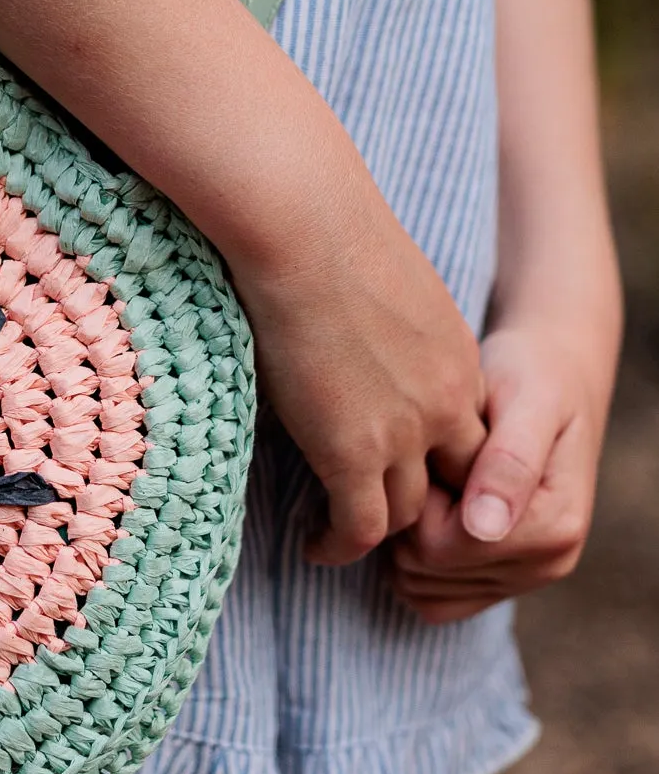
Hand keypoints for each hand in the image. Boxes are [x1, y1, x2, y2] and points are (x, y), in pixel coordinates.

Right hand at [231, 148, 487, 566]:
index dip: (435, 459)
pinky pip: (359, 528)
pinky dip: (339, 546)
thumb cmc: (326, 232)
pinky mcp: (354, 452)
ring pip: (406, 514)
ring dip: (377, 531)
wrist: (307, 227)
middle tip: (379, 514)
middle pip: (452, 484)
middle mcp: (446, 402)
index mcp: (459, 359)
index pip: (466, 436)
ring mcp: (404, 432)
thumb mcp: (387, 286)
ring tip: (340, 534)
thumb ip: (390, 329)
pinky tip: (315, 544)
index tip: (398, 465)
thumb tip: (353, 334)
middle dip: (423, 505)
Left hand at [390, 320, 611, 623]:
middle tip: (433, 457)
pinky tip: (429, 507)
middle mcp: (547, 564)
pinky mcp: (500, 581)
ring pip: (418, 584)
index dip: (419, 495)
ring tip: (437, 478)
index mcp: (555, 526)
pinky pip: (429, 598)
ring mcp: (524, 578)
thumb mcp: (526, 402)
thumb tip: (485, 527)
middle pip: (424, 566)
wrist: (551, 377)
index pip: (441, 545)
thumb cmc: (532, 376)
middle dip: (411, 511)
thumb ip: (509, 462)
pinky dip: (413, 558)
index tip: (435, 447)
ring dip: (408, 533)